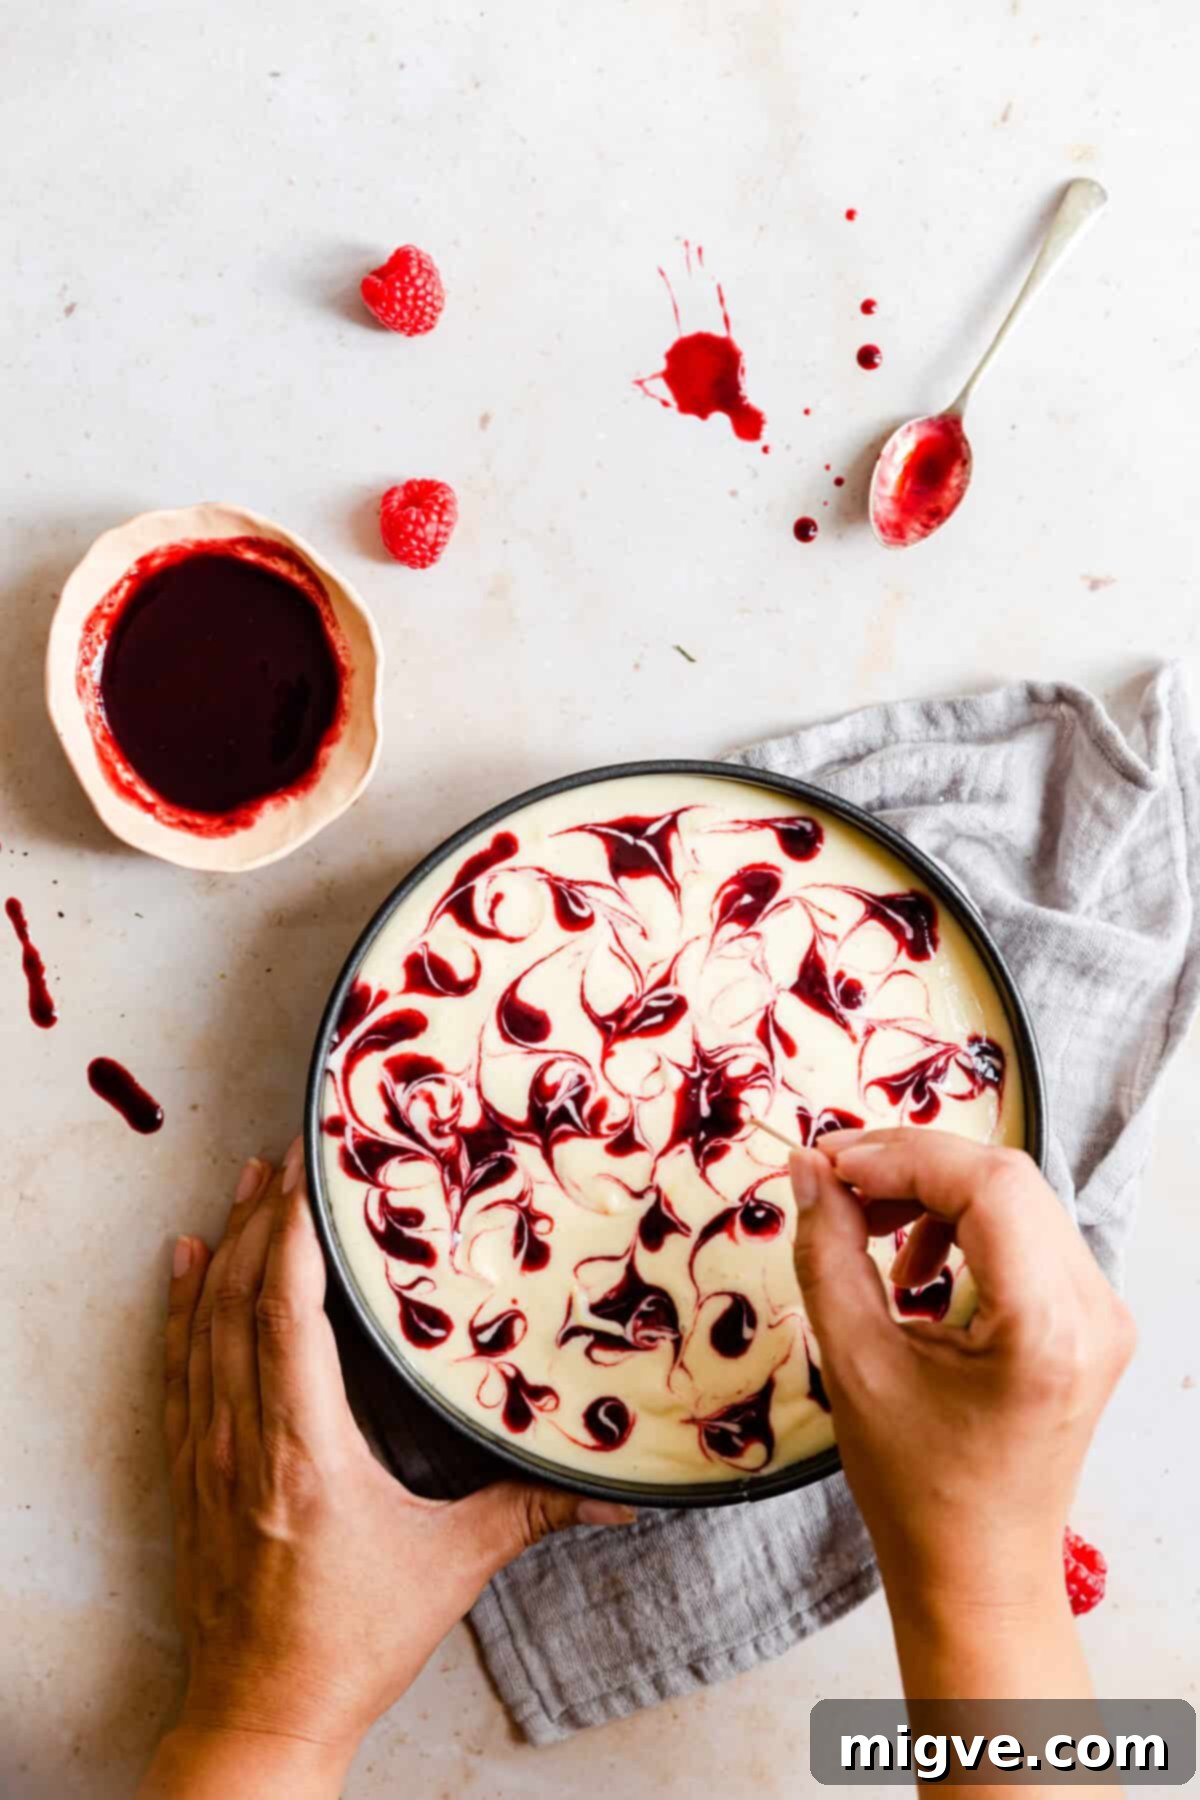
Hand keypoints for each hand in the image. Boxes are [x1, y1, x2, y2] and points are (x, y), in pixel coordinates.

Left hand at [142, 1141, 631, 1797]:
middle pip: (240, 1301)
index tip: (313, 1172)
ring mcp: (208, 1456)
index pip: (287, 1315)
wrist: (261, 1715)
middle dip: (265, 1218)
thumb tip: (619, 1497)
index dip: (297, 1235)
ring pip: (203, 1325)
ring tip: (245, 1183)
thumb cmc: (350, 1645)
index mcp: (305, 1452)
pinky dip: (181, 1308)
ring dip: (224, 1248)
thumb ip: (533, 1514)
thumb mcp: (451, 1568)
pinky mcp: (191, 1474)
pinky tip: (185, 1266)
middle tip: (293, 1154)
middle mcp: (244, 1441)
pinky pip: (178, 1369)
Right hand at [788, 1130, 1134, 1628]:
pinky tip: (913, 1271)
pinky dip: (962, 1224)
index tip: (829, 1167)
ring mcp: (1101, 1313)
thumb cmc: (914, 1487)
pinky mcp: (1089, 1318)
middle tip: (834, 1181)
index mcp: (1046, 1327)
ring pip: (1016, 1197)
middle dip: (911, 1166)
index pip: (987, 1185)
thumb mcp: (853, 1363)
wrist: (977, 1570)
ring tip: (868, 1230)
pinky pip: (1026, 1232)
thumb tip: (805, 1168)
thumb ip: (827, 1252)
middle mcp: (1093, 1310)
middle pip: (1006, 1179)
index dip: (901, 1157)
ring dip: (933, 1193)